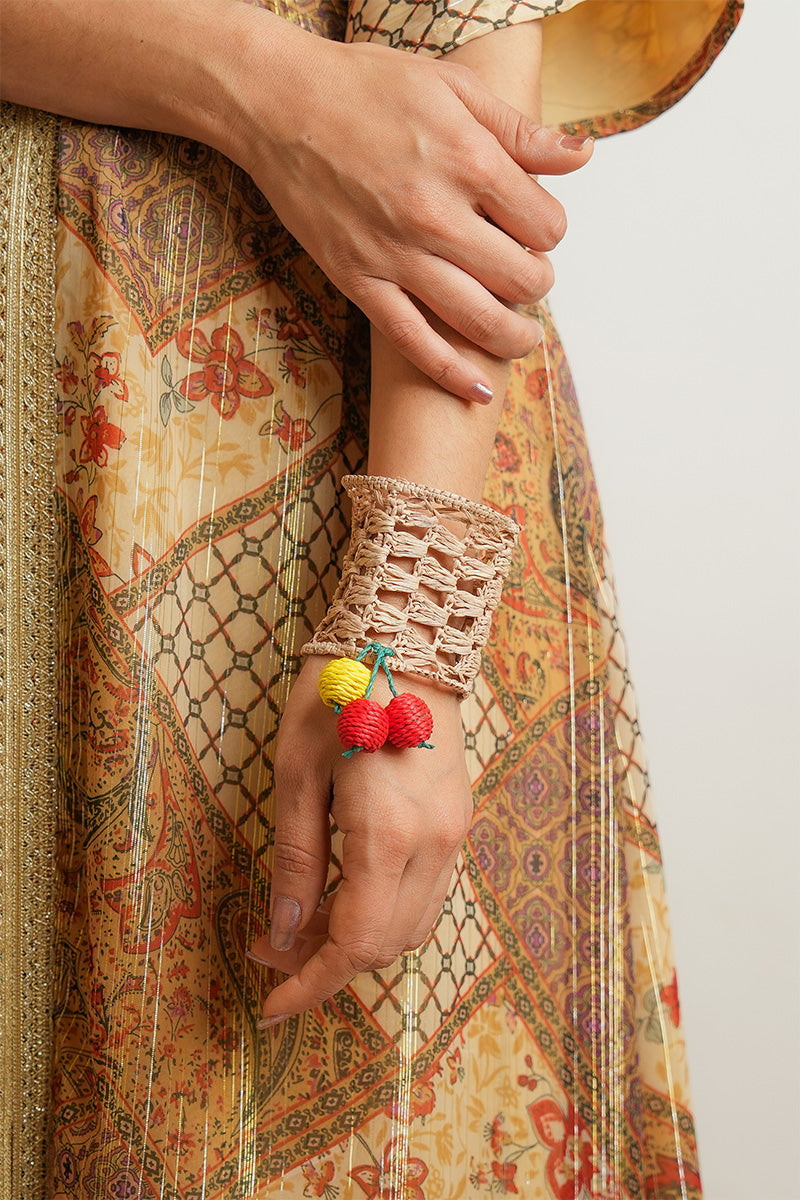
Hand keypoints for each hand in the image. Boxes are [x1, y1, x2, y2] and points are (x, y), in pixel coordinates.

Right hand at [230, 26, 592, 400]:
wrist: (279, 106)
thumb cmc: (365, 88)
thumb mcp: (453, 87)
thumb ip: (520, 130)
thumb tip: (582, 156)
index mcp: (468, 160)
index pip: (545, 225)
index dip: (550, 230)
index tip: (536, 227)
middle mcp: (437, 215)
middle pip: (522, 279)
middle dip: (537, 282)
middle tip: (528, 275)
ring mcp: (397, 256)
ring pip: (480, 321)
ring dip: (514, 338)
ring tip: (523, 338)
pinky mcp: (361, 283)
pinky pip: (415, 343)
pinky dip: (452, 374)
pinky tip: (479, 391)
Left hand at [247, 656, 472, 1021]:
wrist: (410, 637)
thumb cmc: (340, 693)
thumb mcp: (297, 774)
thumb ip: (296, 860)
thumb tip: (285, 931)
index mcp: (390, 834)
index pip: (356, 943)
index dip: (310, 985)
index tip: (271, 1007)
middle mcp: (435, 844)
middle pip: (387, 945)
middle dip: (325, 963)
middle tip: (269, 945)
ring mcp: (455, 833)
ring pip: (412, 924)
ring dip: (357, 938)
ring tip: (302, 919)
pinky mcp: (458, 819)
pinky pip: (426, 892)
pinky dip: (384, 910)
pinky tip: (345, 889)